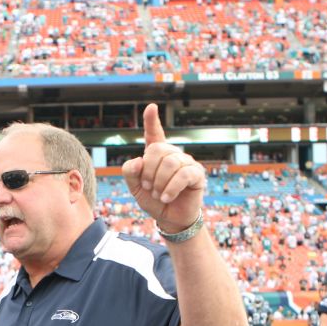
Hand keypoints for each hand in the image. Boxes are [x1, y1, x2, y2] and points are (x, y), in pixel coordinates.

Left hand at [121, 103, 206, 232]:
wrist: (169, 218)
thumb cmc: (153, 200)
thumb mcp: (135, 188)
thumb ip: (130, 172)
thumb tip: (139, 160)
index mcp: (156, 155)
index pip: (154, 134)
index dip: (151, 121)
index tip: (151, 107)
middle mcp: (172, 154)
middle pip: (158, 150)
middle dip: (148, 171)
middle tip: (148, 187)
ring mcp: (186, 162)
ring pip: (170, 162)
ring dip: (160, 182)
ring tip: (158, 194)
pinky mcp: (196, 174)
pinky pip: (183, 174)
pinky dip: (171, 188)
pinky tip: (166, 197)